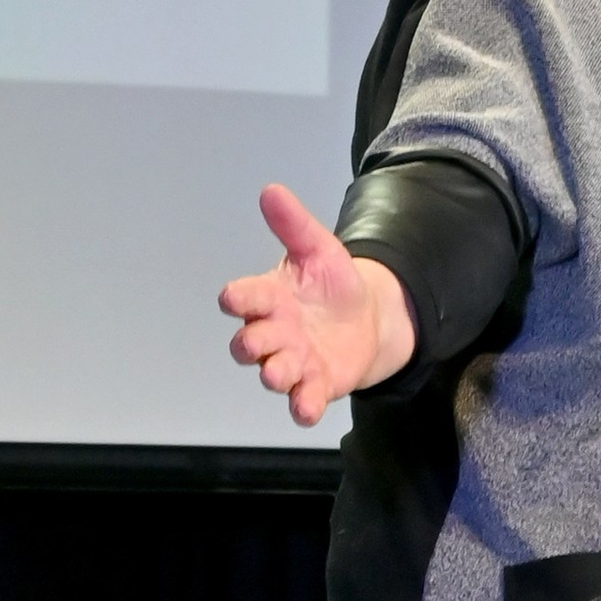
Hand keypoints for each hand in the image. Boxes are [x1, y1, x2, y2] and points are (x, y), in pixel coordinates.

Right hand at [219, 183, 414, 426]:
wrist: (369, 317)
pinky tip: (306, 409)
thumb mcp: (319, 249)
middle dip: (250, 344)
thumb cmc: (331, 285)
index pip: (244, 298)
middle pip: (249, 343)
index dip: (237, 299)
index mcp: (269, 299)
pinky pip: (303, 402)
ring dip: (274, 375)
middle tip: (257, 342)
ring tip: (280, 374)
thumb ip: (294, 225)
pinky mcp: (315, 385)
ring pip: (273, 374)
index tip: (232, 297)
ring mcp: (293, 362)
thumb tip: (272, 191)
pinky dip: (303, 407)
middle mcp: (274, 333)